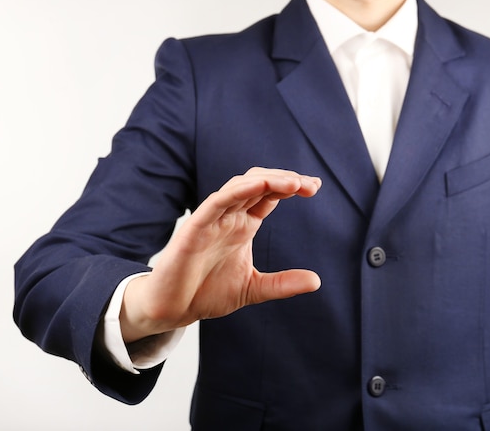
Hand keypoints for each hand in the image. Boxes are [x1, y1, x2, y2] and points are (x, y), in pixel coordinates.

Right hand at [119, 167, 321, 342]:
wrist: (172, 310)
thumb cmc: (206, 293)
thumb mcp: (254, 288)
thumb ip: (283, 284)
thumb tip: (317, 281)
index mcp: (244, 225)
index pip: (270, 195)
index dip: (291, 187)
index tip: (314, 187)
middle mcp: (229, 217)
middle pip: (259, 183)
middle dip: (285, 179)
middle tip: (310, 185)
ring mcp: (212, 220)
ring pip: (239, 186)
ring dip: (267, 180)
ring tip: (293, 183)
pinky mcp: (195, 228)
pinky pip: (216, 202)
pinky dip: (237, 191)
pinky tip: (259, 185)